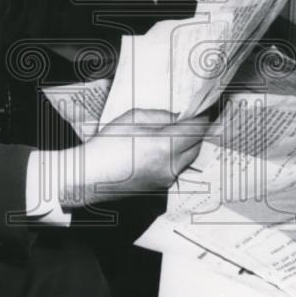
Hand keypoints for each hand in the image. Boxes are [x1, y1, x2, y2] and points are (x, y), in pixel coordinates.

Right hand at [56, 109, 210, 207]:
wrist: (90, 176)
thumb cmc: (107, 145)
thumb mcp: (133, 118)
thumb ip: (160, 116)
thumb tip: (178, 118)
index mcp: (165, 146)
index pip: (196, 130)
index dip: (202, 118)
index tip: (204, 109)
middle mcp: (170, 166)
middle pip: (196, 146)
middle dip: (197, 131)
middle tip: (193, 118)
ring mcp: (166, 179)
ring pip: (188, 159)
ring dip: (188, 145)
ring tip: (178, 132)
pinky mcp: (160, 187)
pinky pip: (177, 168)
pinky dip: (177, 156)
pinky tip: (164, 148)